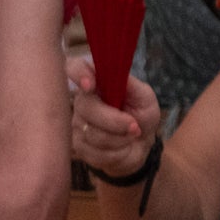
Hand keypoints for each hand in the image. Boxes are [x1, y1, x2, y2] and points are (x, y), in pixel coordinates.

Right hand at [65, 57, 160, 179]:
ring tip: (131, 135)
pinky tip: (122, 147)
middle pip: (86, 108)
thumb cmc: (141, 114)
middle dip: (115, 121)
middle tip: (135, 126)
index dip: (78, 74)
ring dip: (120, 138)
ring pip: (92, 133)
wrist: (141, 143)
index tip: (91, 84)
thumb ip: (130, 84)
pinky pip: (95, 152)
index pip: (74, 67)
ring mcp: (76, 124)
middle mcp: (81, 101)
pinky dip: (117, 152)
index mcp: (97, 82)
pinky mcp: (77, 147)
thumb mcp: (144, 96)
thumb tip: (115, 74)